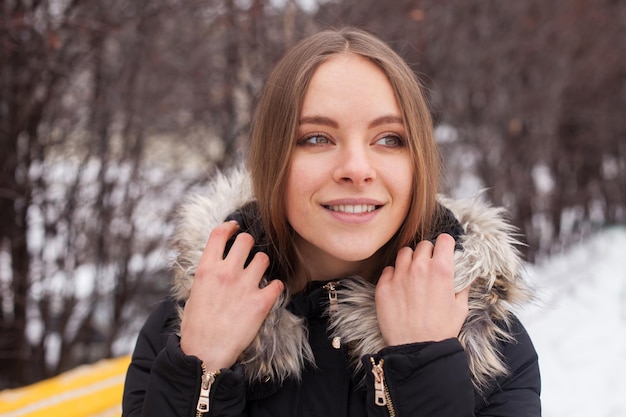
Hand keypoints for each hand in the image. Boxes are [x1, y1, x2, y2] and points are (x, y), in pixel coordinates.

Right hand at [180, 221, 283, 369]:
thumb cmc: (197, 326)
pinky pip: (278, 284)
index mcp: (207, 268)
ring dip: (262, 265)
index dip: (230, 226)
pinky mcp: (261, 302)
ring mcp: (245, 286)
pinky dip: (275, 288)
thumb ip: (208, 273)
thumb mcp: (195, 292)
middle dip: (249, 245)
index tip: (235, 228)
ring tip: (257, 276)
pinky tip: (269, 293)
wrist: (205, 352)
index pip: (220, 234)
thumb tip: (218, 262)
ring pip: (263, 258)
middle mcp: (226, 272)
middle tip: (248, 255)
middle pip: (246, 240)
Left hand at [375, 233, 468, 345]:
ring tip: (413, 274)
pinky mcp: (384, 285)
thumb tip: (468, 274)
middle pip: (424, 245)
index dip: (446, 245)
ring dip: (410, 260)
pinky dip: (394, 274)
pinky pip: (388, 269)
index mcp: (441, 270)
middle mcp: (419, 267)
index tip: (445, 251)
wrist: (417, 349)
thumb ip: (463, 285)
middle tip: (430, 266)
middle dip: (429, 253)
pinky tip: (400, 286)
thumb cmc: (441, 330)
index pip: (444, 240)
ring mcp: (399, 275)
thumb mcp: (460, 307)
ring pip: (404, 253)